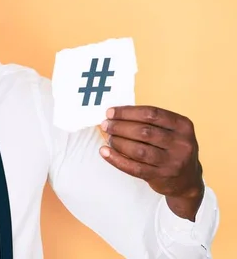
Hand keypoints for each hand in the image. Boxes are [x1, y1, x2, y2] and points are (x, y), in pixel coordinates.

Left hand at [99, 105, 204, 220]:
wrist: (187, 180)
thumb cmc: (171, 148)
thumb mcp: (171, 131)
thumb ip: (149, 121)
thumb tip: (115, 115)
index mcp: (183, 125)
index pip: (151, 114)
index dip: (127, 112)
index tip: (110, 112)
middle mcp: (181, 143)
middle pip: (144, 131)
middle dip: (120, 126)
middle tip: (106, 125)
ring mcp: (173, 162)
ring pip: (139, 150)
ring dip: (118, 142)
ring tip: (108, 137)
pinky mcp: (162, 177)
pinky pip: (134, 168)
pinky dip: (116, 159)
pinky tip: (105, 152)